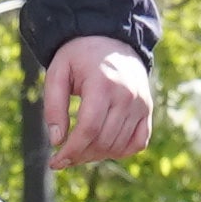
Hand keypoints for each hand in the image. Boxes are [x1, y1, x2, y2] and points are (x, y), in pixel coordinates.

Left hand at [37, 32, 157, 167]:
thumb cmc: (79, 57)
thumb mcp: (57, 73)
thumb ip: (53, 106)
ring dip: (97, 156)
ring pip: (119, 146)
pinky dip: (120, 152)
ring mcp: (141, 104)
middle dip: (80, 156)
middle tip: (63, 157)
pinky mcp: (147, 110)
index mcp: (103, 84)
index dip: (71, 151)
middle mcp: (127, 95)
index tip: (56, 162)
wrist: (111, 39)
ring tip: (79, 150)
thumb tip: (58, 140)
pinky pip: (138, 143)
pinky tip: (102, 148)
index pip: (89, 129)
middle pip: (104, 142)